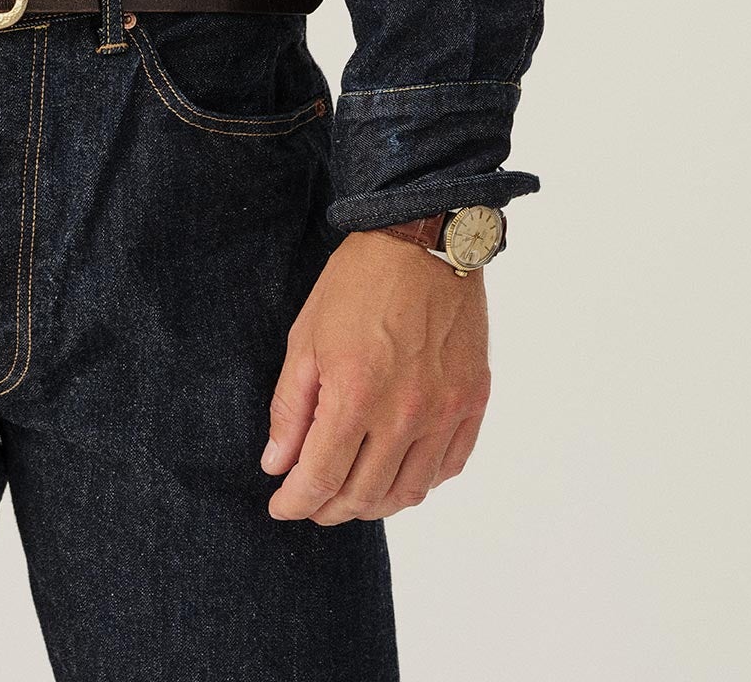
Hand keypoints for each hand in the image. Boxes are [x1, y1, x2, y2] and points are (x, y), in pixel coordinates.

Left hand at [260, 230, 490, 523]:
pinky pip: (447, 467)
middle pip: (363, 495)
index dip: (295, 502)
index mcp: (355, 394)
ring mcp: (445, 411)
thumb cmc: (358, 283)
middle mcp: (405, 413)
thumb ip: (291, 407)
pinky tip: (395, 470)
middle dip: (328, 509)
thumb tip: (277, 464)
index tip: (280, 506)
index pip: (321, 478)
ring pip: (408, 492)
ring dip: (373, 504)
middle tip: (310, 502)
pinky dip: (418, 481)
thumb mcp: (307, 337)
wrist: (423, 241)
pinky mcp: (473, 402)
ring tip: (349, 493)